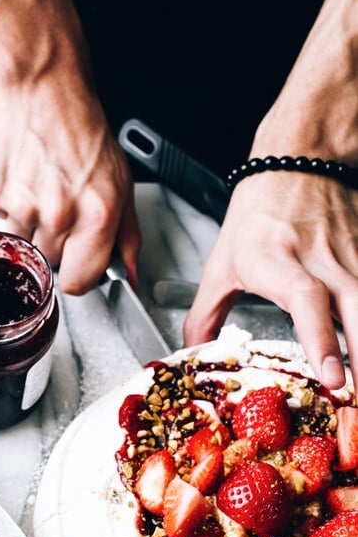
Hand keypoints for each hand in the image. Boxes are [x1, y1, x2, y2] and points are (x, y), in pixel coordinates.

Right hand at [0, 79, 140, 294]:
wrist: (42, 87)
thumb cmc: (82, 128)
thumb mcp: (121, 182)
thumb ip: (127, 235)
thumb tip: (128, 274)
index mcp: (97, 216)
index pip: (77, 283)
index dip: (75, 273)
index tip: (74, 262)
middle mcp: (59, 215)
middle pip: (47, 262)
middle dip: (53, 241)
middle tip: (59, 202)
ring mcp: (21, 206)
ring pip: (21, 241)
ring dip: (29, 220)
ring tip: (40, 183)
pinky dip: (7, 201)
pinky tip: (20, 174)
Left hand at [184, 170, 357, 388]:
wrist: (298, 161)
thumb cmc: (258, 214)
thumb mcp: (221, 264)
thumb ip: (205, 314)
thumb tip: (193, 354)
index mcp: (275, 260)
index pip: (304, 298)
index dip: (320, 338)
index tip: (331, 375)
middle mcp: (318, 259)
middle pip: (354, 306)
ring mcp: (349, 256)